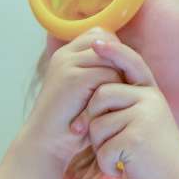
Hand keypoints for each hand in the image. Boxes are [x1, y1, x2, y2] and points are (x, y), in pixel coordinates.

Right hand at [18, 28, 123, 168]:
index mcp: (68, 55)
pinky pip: (108, 75)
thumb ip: (102, 72)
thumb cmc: (74, 122)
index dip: (116, 56)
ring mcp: (68, 63)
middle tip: (115, 93)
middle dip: (120, 66)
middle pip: (110, 43)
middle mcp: (66, 54)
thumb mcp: (89, 92)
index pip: (103, 35)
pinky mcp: (73, 77)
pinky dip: (112, 94)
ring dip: (118, 82)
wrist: (48, 142)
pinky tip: (100, 110)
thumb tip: (130, 60)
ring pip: (112, 59)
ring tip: (106, 104)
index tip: (116, 81)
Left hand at [81, 37, 178, 178]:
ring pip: (97, 124)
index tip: (96, 43)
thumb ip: (128, 101)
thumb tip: (98, 86)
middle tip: (106, 141)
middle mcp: (150, 100)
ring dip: (100, 147)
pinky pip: (103, 147)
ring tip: (119, 157)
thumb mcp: (146, 119)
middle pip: (100, 96)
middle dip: (93, 120)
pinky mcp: (135, 138)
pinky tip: (121, 169)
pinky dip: (106, 164)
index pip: (131, 63)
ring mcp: (143, 118)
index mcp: (151, 93)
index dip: (114, 51)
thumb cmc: (156, 152)